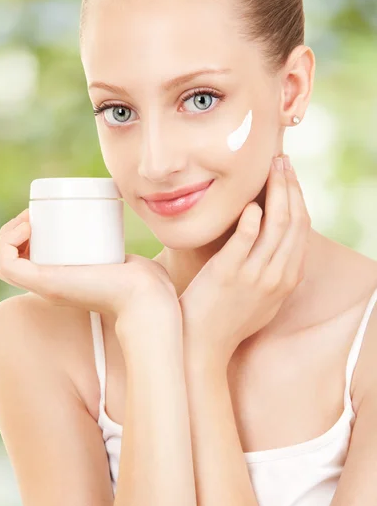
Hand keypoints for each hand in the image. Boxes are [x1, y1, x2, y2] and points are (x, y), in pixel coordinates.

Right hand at [0, 208, 178, 322]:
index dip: (26, 236)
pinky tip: (26, 227)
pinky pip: (4, 265)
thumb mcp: (123, 257)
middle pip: (12, 258)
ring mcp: (45, 286)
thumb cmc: (144, 280)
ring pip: (3, 261)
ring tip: (30, 217)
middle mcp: (49, 286)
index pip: (28, 260)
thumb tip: (124, 229)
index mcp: (63, 281)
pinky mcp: (45, 283)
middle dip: (15, 229)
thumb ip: (123, 249)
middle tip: (34, 212)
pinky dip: (7, 243)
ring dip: (8, 234)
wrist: (147, 295)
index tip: (42, 215)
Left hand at [179, 155, 310, 365]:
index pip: (301, 228)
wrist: (203, 344)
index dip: (297, 196)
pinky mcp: (228, 274)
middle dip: (290, 185)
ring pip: (276, 224)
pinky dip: (250, 219)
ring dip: (275, 191)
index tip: (289, 175)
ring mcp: (254, 275)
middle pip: (293, 220)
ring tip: (269, 168)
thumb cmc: (228, 318)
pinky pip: (245, 240)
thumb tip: (274, 242)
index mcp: (287, 278)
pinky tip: (249, 203)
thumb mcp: (264, 298)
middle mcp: (277, 276)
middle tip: (281, 160)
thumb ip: (274, 270)